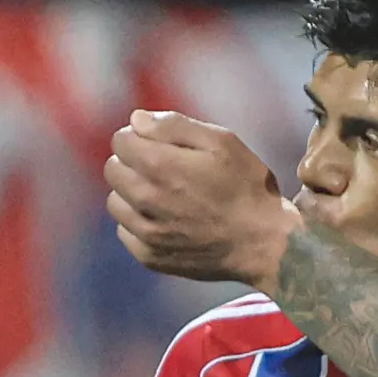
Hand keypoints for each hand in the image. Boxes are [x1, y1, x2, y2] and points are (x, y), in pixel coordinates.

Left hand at [104, 112, 292, 286]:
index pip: (121, 140)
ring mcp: (146, 232)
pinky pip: (125, 232)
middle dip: (131, 162)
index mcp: (161, 166)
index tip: (158, 143)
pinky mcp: (150, 257)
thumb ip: (174, 126)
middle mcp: (146, 199)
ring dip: (131, 193)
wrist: (264, 243)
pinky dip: (138, 223)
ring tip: (164, 195)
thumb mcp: (221, 142)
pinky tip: (165, 220)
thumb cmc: (247, 186)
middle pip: (112, 169)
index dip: (139, 136)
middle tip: (162, 168)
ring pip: (115, 201)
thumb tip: (136, 120)